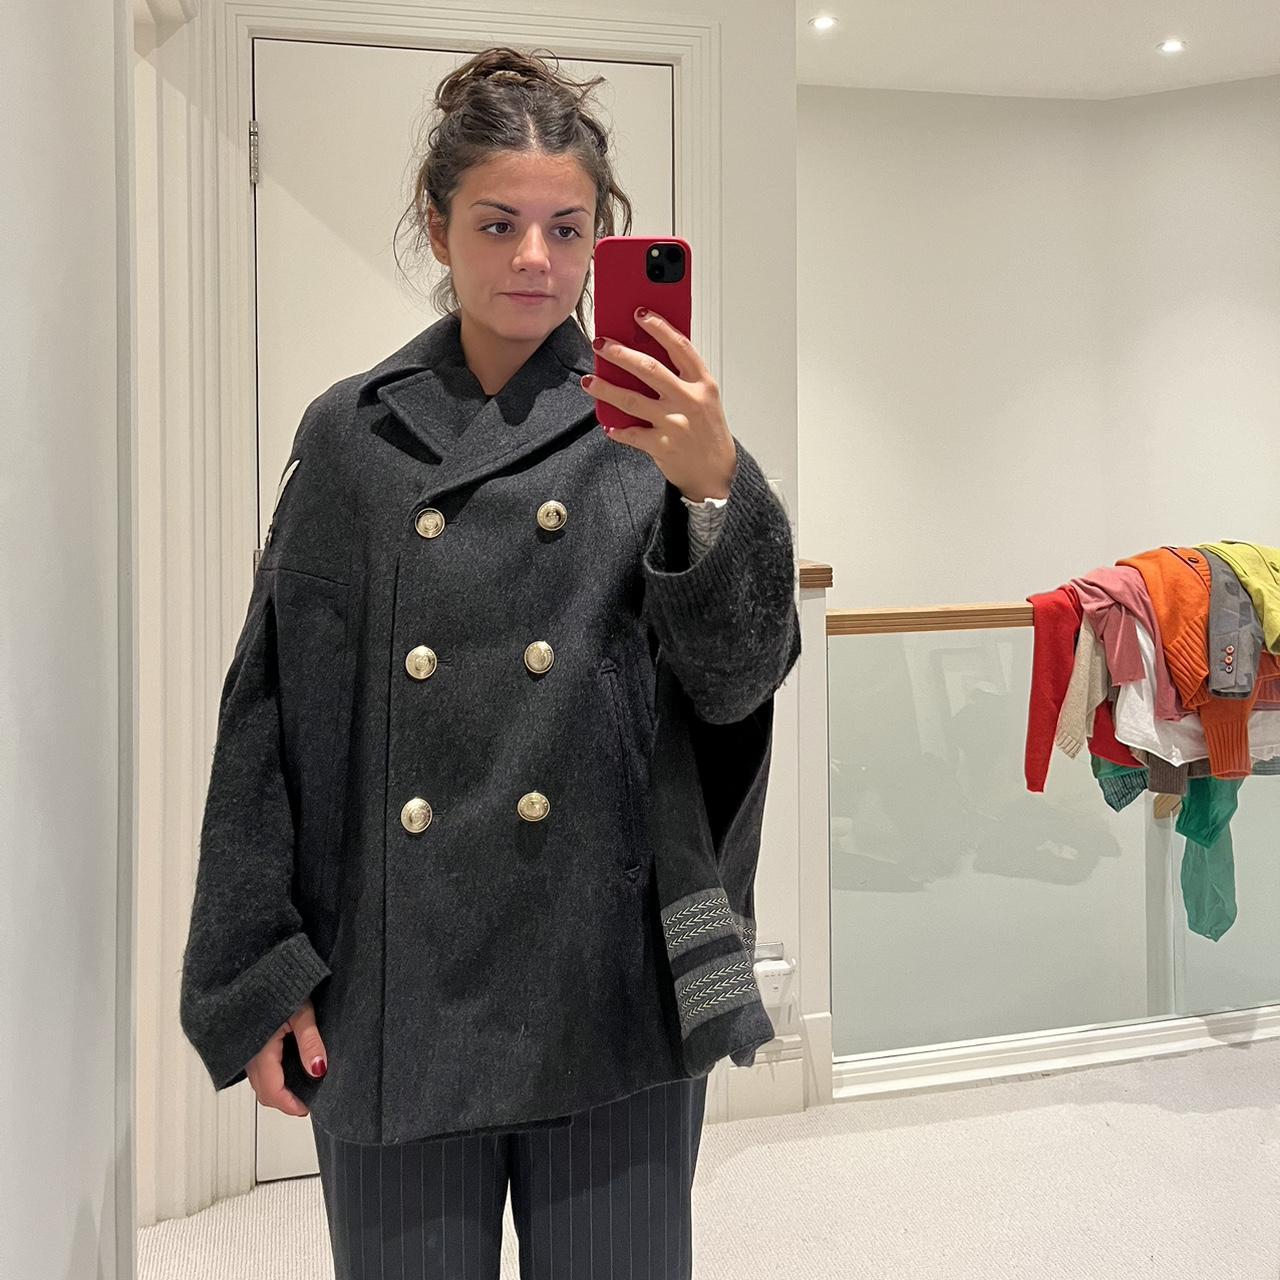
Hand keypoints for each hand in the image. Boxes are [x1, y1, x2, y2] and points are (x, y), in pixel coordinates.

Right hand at [245, 997, 328, 1116]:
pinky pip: (256, 1069)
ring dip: (277, 1088)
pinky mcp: (247, 1042)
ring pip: (259, 1081)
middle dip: (283, 1101)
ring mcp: (245, 1049)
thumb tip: (318, 1070)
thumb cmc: (278, 985)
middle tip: (305, 1102)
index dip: (289, 1104)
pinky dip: (271, 1076)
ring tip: (299, 1087)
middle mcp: (248, 1054)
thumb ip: (310, 1042)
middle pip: (264, 1091)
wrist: (254, 968)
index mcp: (260, 1050)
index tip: (306, 1109)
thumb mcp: (300, 1012)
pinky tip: (286, 1069)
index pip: (272, 1090)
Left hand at [582, 308, 736, 501]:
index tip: (639, 314)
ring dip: (606, 388)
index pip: (679, 347)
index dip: (659, 327)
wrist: (716, 472)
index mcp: (702, 383)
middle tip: (601, 344)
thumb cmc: (707, 430)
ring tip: (589, 381)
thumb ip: (681, 378)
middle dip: (620, 353)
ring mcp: (675, 423)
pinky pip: (631, 434)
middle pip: (649, 368)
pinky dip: (617, 430)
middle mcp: (689, 400)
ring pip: (632, 400)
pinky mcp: (663, 446)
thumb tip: (644, 354)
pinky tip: (608, 426)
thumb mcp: (704, 398)